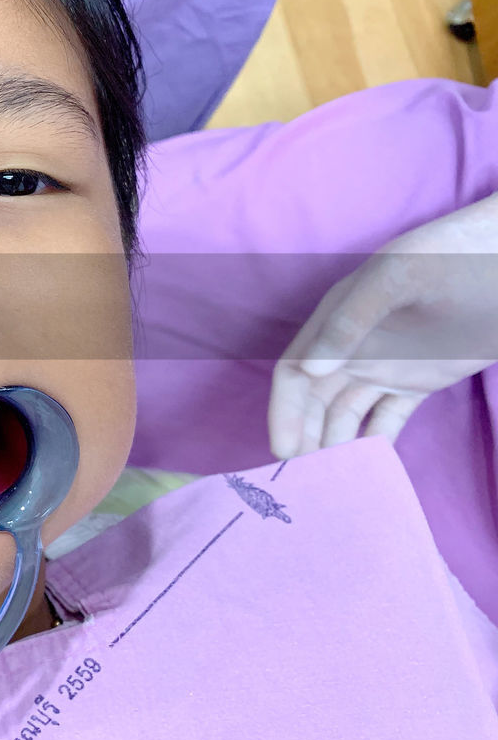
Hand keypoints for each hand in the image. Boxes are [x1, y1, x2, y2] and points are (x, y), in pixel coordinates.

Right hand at [268, 191, 497, 458]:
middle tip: (310, 481)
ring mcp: (385, 365)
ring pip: (348, 415)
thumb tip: (306, 372)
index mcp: (335, 319)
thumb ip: (349, 323)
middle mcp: (351, 347)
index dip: (285, 411)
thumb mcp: (398, 278)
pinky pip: (387, 418)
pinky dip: (374, 443)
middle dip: (307, 438)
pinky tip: (370, 470)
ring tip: (337, 483)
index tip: (285, 450)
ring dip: (337, 445)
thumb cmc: (455, 257)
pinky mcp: (418, 381)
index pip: (294, 372)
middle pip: (315, 401)